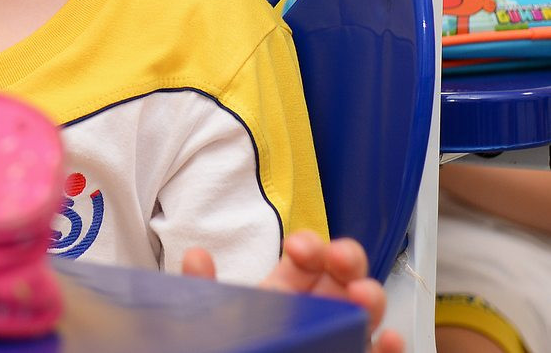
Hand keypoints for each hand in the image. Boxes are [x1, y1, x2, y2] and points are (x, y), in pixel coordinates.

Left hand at [182, 231, 403, 352]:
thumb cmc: (227, 350)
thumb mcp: (205, 326)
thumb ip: (202, 292)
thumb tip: (197, 256)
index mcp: (282, 297)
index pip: (305, 260)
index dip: (308, 246)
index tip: (299, 248)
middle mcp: (318, 317)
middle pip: (343, 278)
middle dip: (347, 259)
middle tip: (340, 259)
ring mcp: (339, 344)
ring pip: (365, 316)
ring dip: (370, 299)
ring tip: (362, 295)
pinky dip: (390, 349)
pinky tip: (388, 340)